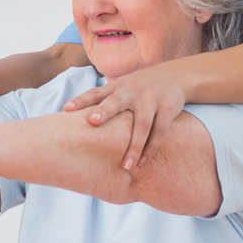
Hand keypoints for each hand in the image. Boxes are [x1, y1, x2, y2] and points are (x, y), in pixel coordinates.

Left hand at [63, 63, 187, 168]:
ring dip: (134, 147)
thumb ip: (105, 98)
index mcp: (118, 87)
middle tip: (93, 122)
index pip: (96, 93)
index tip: (66, 108)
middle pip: (116, 102)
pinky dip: (151, 148)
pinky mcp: (168, 109)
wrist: (176, 75)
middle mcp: (133, 91)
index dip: (81, 100)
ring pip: (141, 126)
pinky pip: (159, 132)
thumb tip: (74, 116)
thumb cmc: (141, 86)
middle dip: (105, 111)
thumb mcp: (123, 86)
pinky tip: (143, 162)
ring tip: (126, 166)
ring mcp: (151, 99)